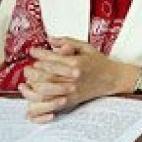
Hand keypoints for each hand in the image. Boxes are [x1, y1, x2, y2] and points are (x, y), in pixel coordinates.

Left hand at [19, 38, 134, 122]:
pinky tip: (35, 92)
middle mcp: (73, 77)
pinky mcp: (71, 100)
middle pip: (44, 75)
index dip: (38, 54)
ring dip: (33, 84)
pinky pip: (50, 102)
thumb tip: (50, 39)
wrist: (113, 78)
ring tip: (29, 79)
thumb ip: (67, 42)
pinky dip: (40, 99)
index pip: (51, 58)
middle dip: (32, 70)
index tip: (32, 51)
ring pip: (44, 90)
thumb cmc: (99, 62)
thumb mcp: (86, 47)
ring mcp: (72, 90)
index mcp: (76, 63)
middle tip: (28, 67)